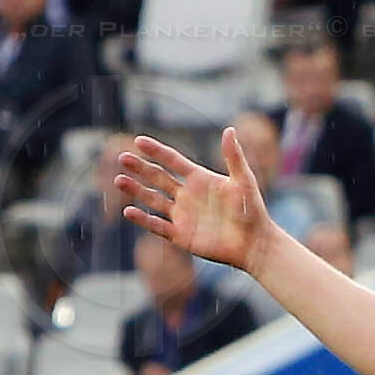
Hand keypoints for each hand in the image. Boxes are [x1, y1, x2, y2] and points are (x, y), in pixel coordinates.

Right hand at [117, 129, 275, 276]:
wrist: (256, 244)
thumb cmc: (253, 211)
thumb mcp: (244, 181)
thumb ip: (234, 157)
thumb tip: (230, 130)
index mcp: (199, 179)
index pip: (173, 161)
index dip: (156, 151)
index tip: (139, 141)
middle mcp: (187, 195)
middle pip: (158, 178)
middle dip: (140, 168)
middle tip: (123, 158)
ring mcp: (182, 215)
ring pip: (153, 199)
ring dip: (136, 190)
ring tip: (119, 180)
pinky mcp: (181, 235)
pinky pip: (157, 226)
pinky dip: (143, 219)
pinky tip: (128, 211)